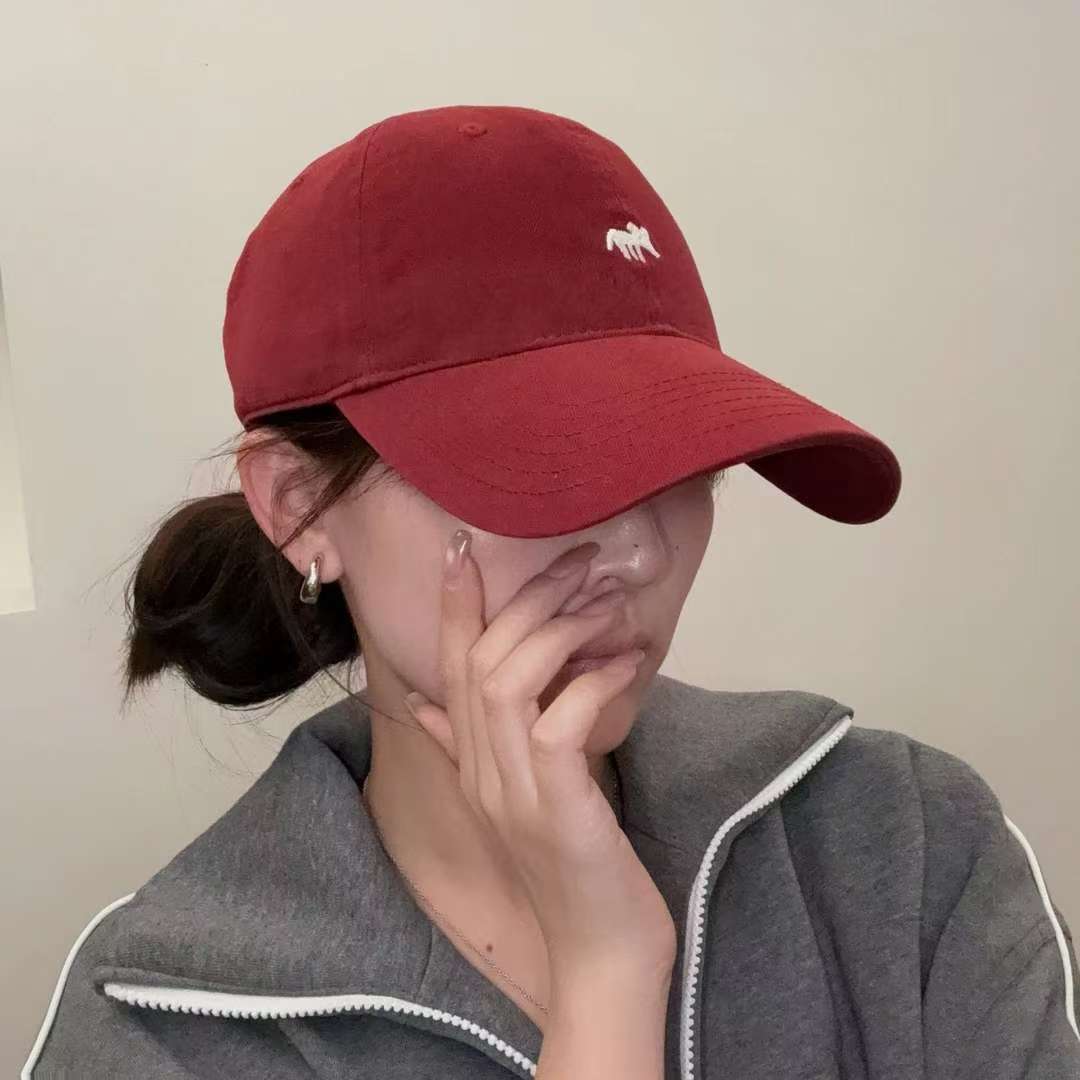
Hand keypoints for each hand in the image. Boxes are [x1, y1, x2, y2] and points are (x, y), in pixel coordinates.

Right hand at [406, 530, 677, 984]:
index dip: (450, 608)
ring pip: (508, 681)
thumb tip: (430, 707)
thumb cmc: (573, 870)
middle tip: (577, 560)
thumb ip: (470, 750)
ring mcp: (514, 793)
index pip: (446, 670)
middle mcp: (481, 774)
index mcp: (471, 767)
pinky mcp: (557, 809)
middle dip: (525, 598)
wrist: (602, 959)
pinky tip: (628, 661)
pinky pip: (560, 724)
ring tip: (607, 602)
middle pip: (479, 662)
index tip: (459, 550)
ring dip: (559, 630)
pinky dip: (592, 682)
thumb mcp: (516, 800)